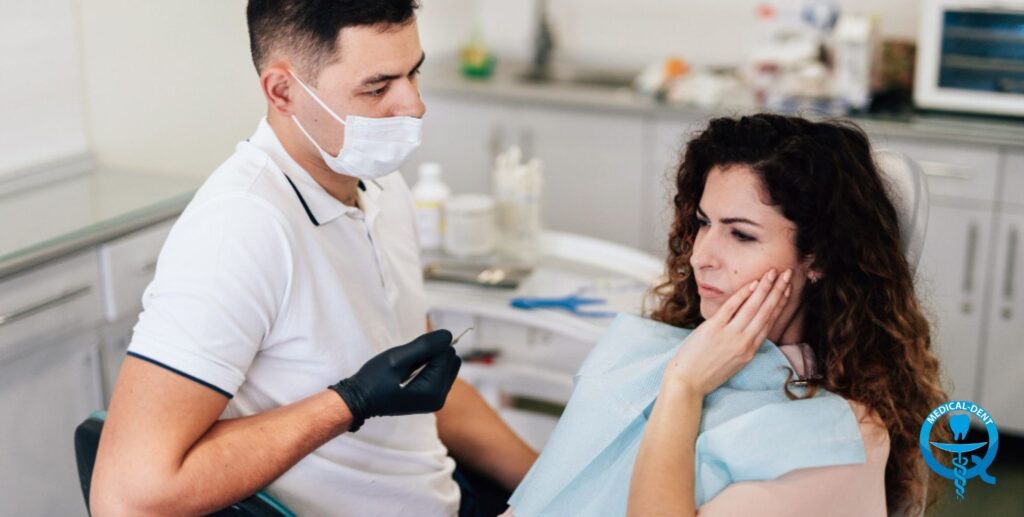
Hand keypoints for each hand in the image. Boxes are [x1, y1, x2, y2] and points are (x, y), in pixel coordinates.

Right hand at [330, 330, 460, 431]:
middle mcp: (440, 398)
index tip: (409, 354)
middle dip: (433, 353)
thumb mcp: (397, 358)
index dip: (429, 347)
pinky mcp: (431, 398)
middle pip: (451, 359)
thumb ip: (425, 346)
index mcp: (434, 391)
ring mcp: (436, 399)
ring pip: (447, 364)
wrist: (359, 400)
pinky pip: (440, 373)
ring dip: (431, 360)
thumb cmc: (375, 380)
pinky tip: (410, 373)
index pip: (447, 353)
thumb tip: (449, 335)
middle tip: (408, 361)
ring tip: (408, 368)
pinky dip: (428, 367)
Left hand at [665, 268, 791, 395]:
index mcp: (751, 350)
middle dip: (778, 290)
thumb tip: (751, 323)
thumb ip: (744, 343)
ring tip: (773, 272)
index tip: (788, 289)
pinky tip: (752, 283)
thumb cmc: (708, 372)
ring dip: (765, 288)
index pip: (770, 321)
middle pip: (766, 312)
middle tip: (788, 273)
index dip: (780, 303)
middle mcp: (744, 342)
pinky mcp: (713, 329)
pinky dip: (742, 295)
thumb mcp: (735, 361)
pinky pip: (731, 308)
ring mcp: (729, 335)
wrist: (687, 382)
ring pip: (753, 307)